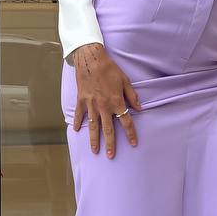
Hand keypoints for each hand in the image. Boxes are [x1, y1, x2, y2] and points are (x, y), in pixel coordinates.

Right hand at [70, 42, 141, 157]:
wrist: (91, 59)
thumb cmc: (110, 69)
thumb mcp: (125, 81)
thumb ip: (132, 96)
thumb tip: (139, 108)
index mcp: (116, 102)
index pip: (126, 121)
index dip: (131, 134)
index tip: (134, 144)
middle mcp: (103, 106)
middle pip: (108, 129)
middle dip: (110, 144)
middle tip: (111, 156)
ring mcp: (90, 104)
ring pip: (93, 126)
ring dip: (94, 140)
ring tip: (94, 151)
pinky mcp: (81, 100)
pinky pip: (79, 115)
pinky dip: (77, 123)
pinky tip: (76, 131)